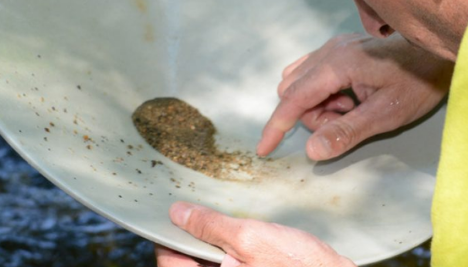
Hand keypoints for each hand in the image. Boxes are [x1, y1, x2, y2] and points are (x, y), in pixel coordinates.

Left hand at [155, 202, 352, 266]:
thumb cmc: (299, 266)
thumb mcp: (250, 237)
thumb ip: (211, 226)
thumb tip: (178, 213)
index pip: (170, 261)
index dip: (168, 234)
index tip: (171, 211)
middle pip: (188, 260)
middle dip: (191, 234)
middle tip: (196, 206)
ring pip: (208, 260)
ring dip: (211, 238)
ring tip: (220, 215)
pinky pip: (229, 262)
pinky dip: (228, 246)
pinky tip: (240, 228)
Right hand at [257, 33, 451, 159]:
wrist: (438, 53)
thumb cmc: (417, 83)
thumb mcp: (385, 115)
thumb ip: (346, 132)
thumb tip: (311, 150)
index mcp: (337, 64)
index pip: (293, 99)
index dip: (276, 126)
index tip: (263, 149)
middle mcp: (329, 50)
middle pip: (293, 92)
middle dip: (311, 116)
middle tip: (346, 121)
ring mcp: (334, 46)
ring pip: (300, 83)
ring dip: (317, 105)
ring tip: (352, 110)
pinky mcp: (340, 48)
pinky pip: (312, 73)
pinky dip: (323, 93)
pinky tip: (350, 98)